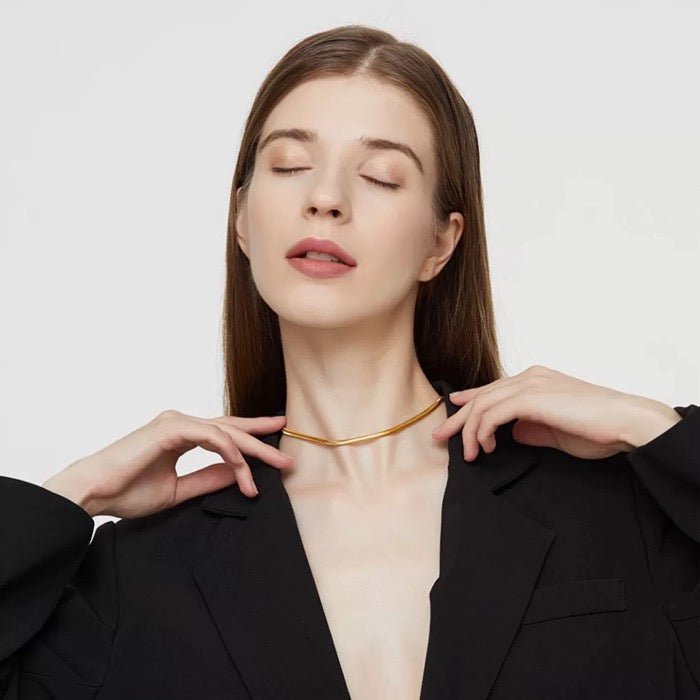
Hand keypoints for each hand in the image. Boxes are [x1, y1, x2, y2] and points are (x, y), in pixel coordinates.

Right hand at [44, 411, 294, 517]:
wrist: (93, 493)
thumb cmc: (126, 491)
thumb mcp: (179, 489)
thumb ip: (208, 478)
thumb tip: (238, 475)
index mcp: (180, 435)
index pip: (224, 432)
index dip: (252, 437)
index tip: (276, 445)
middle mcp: (181, 423)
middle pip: (232, 428)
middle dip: (263, 439)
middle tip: (288, 454)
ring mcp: (176, 422)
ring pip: (227, 431)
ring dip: (254, 450)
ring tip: (276, 466)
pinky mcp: (171, 427)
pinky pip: (213, 437)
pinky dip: (232, 453)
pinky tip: (244, 470)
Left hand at [431, 365, 681, 460]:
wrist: (626, 422)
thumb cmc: (599, 429)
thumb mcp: (556, 431)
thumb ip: (532, 428)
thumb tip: (514, 434)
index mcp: (536, 380)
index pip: (494, 389)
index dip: (470, 399)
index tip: (453, 408)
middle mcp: (530, 377)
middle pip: (481, 395)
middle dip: (458, 418)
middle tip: (440, 436)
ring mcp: (530, 384)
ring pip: (482, 404)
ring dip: (469, 430)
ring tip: (468, 453)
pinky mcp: (532, 398)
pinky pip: (493, 413)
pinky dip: (482, 431)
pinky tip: (484, 447)